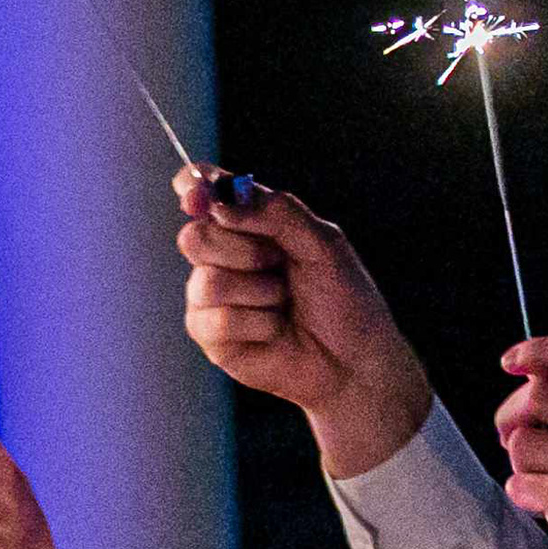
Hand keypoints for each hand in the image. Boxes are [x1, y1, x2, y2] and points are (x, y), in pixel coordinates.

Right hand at [174, 168, 433, 476]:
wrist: (353, 360)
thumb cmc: (344, 298)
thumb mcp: (322, 242)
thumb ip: (276, 213)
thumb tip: (222, 199)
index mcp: (250, 225)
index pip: (206, 192)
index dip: (194, 187)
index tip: (196, 194)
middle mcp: (224, 257)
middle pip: (194, 236)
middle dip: (244, 251)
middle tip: (279, 264)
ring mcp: (211, 297)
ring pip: (206, 281)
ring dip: (259, 293)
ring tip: (284, 304)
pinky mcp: (209, 335)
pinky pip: (215, 320)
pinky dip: (256, 324)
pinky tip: (275, 331)